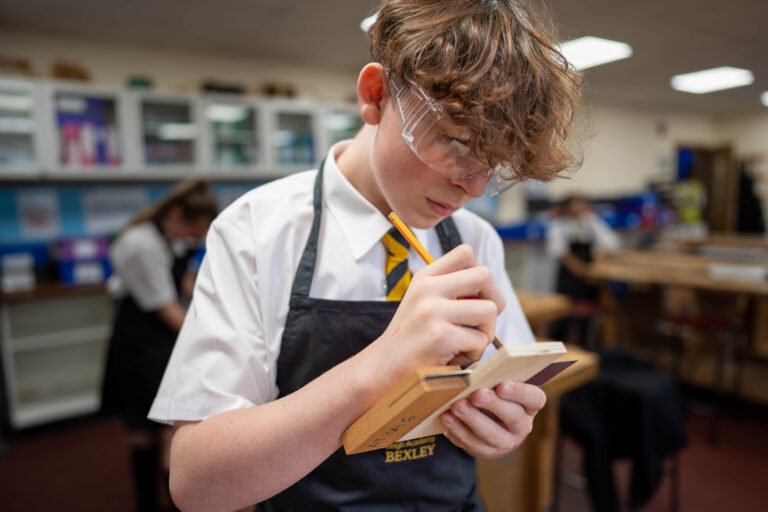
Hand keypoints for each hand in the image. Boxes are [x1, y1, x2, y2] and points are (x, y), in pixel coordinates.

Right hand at [372, 244, 506, 371]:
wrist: (382, 369)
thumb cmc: (411, 340)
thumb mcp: (422, 303)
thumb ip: (449, 290)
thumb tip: (489, 287)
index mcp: (425, 278)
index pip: (466, 253)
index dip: (480, 275)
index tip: (474, 297)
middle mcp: (428, 289)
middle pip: (484, 275)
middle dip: (494, 300)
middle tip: (482, 321)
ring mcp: (432, 311)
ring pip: (489, 310)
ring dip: (486, 332)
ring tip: (466, 343)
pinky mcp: (440, 336)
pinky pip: (479, 340)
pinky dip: (473, 353)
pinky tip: (454, 358)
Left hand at [439, 381, 546, 458]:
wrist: (484, 422)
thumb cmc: (491, 393)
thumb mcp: (492, 382)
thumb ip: (487, 374)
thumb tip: (475, 373)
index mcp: (529, 404)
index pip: (535, 398)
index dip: (520, 392)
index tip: (501, 386)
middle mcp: (522, 426)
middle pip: (514, 417)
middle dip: (493, 405)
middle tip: (476, 395)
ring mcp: (506, 442)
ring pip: (492, 435)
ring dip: (472, 419)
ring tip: (456, 406)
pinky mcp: (486, 452)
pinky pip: (472, 444)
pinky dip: (458, 430)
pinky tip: (447, 418)